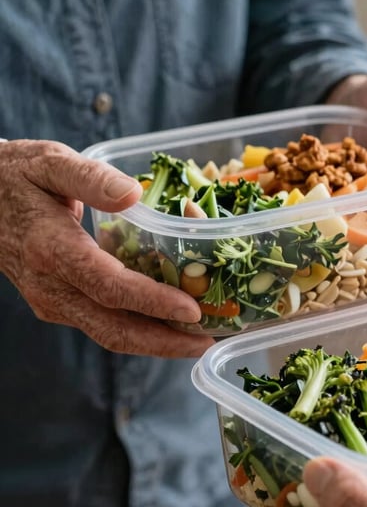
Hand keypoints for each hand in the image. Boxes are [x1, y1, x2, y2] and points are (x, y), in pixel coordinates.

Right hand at [0, 140, 213, 356]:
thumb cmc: (15, 176)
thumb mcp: (50, 162)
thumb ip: (91, 178)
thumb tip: (133, 193)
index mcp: (51, 249)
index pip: (110, 286)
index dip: (153, 301)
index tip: (191, 309)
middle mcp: (50, 286)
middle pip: (113, 328)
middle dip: (163, 342)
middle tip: (206, 343)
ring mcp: (51, 301)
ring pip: (109, 335)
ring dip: (155, 344)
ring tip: (197, 342)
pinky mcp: (57, 305)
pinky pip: (103, 325)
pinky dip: (139, 332)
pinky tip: (170, 326)